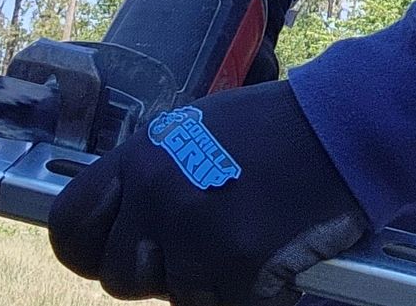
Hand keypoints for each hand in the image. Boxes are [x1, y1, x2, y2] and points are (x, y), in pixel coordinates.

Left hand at [49, 81, 368, 305]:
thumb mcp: (193, 132)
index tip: (107, 252)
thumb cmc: (277, 128)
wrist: (344, 129)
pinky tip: (270, 258)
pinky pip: (223, 304)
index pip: (71, 225)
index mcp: (141, 158)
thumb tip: (122, 217)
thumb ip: (149, 175)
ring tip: (244, 245)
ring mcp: (197, 237)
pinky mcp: (238, 270)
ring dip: (206, 283)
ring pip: (175, 296)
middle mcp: (159, 197)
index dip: (87, 248)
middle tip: (194, 252)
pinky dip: (248, 292)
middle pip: (119, 275)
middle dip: (155, 272)